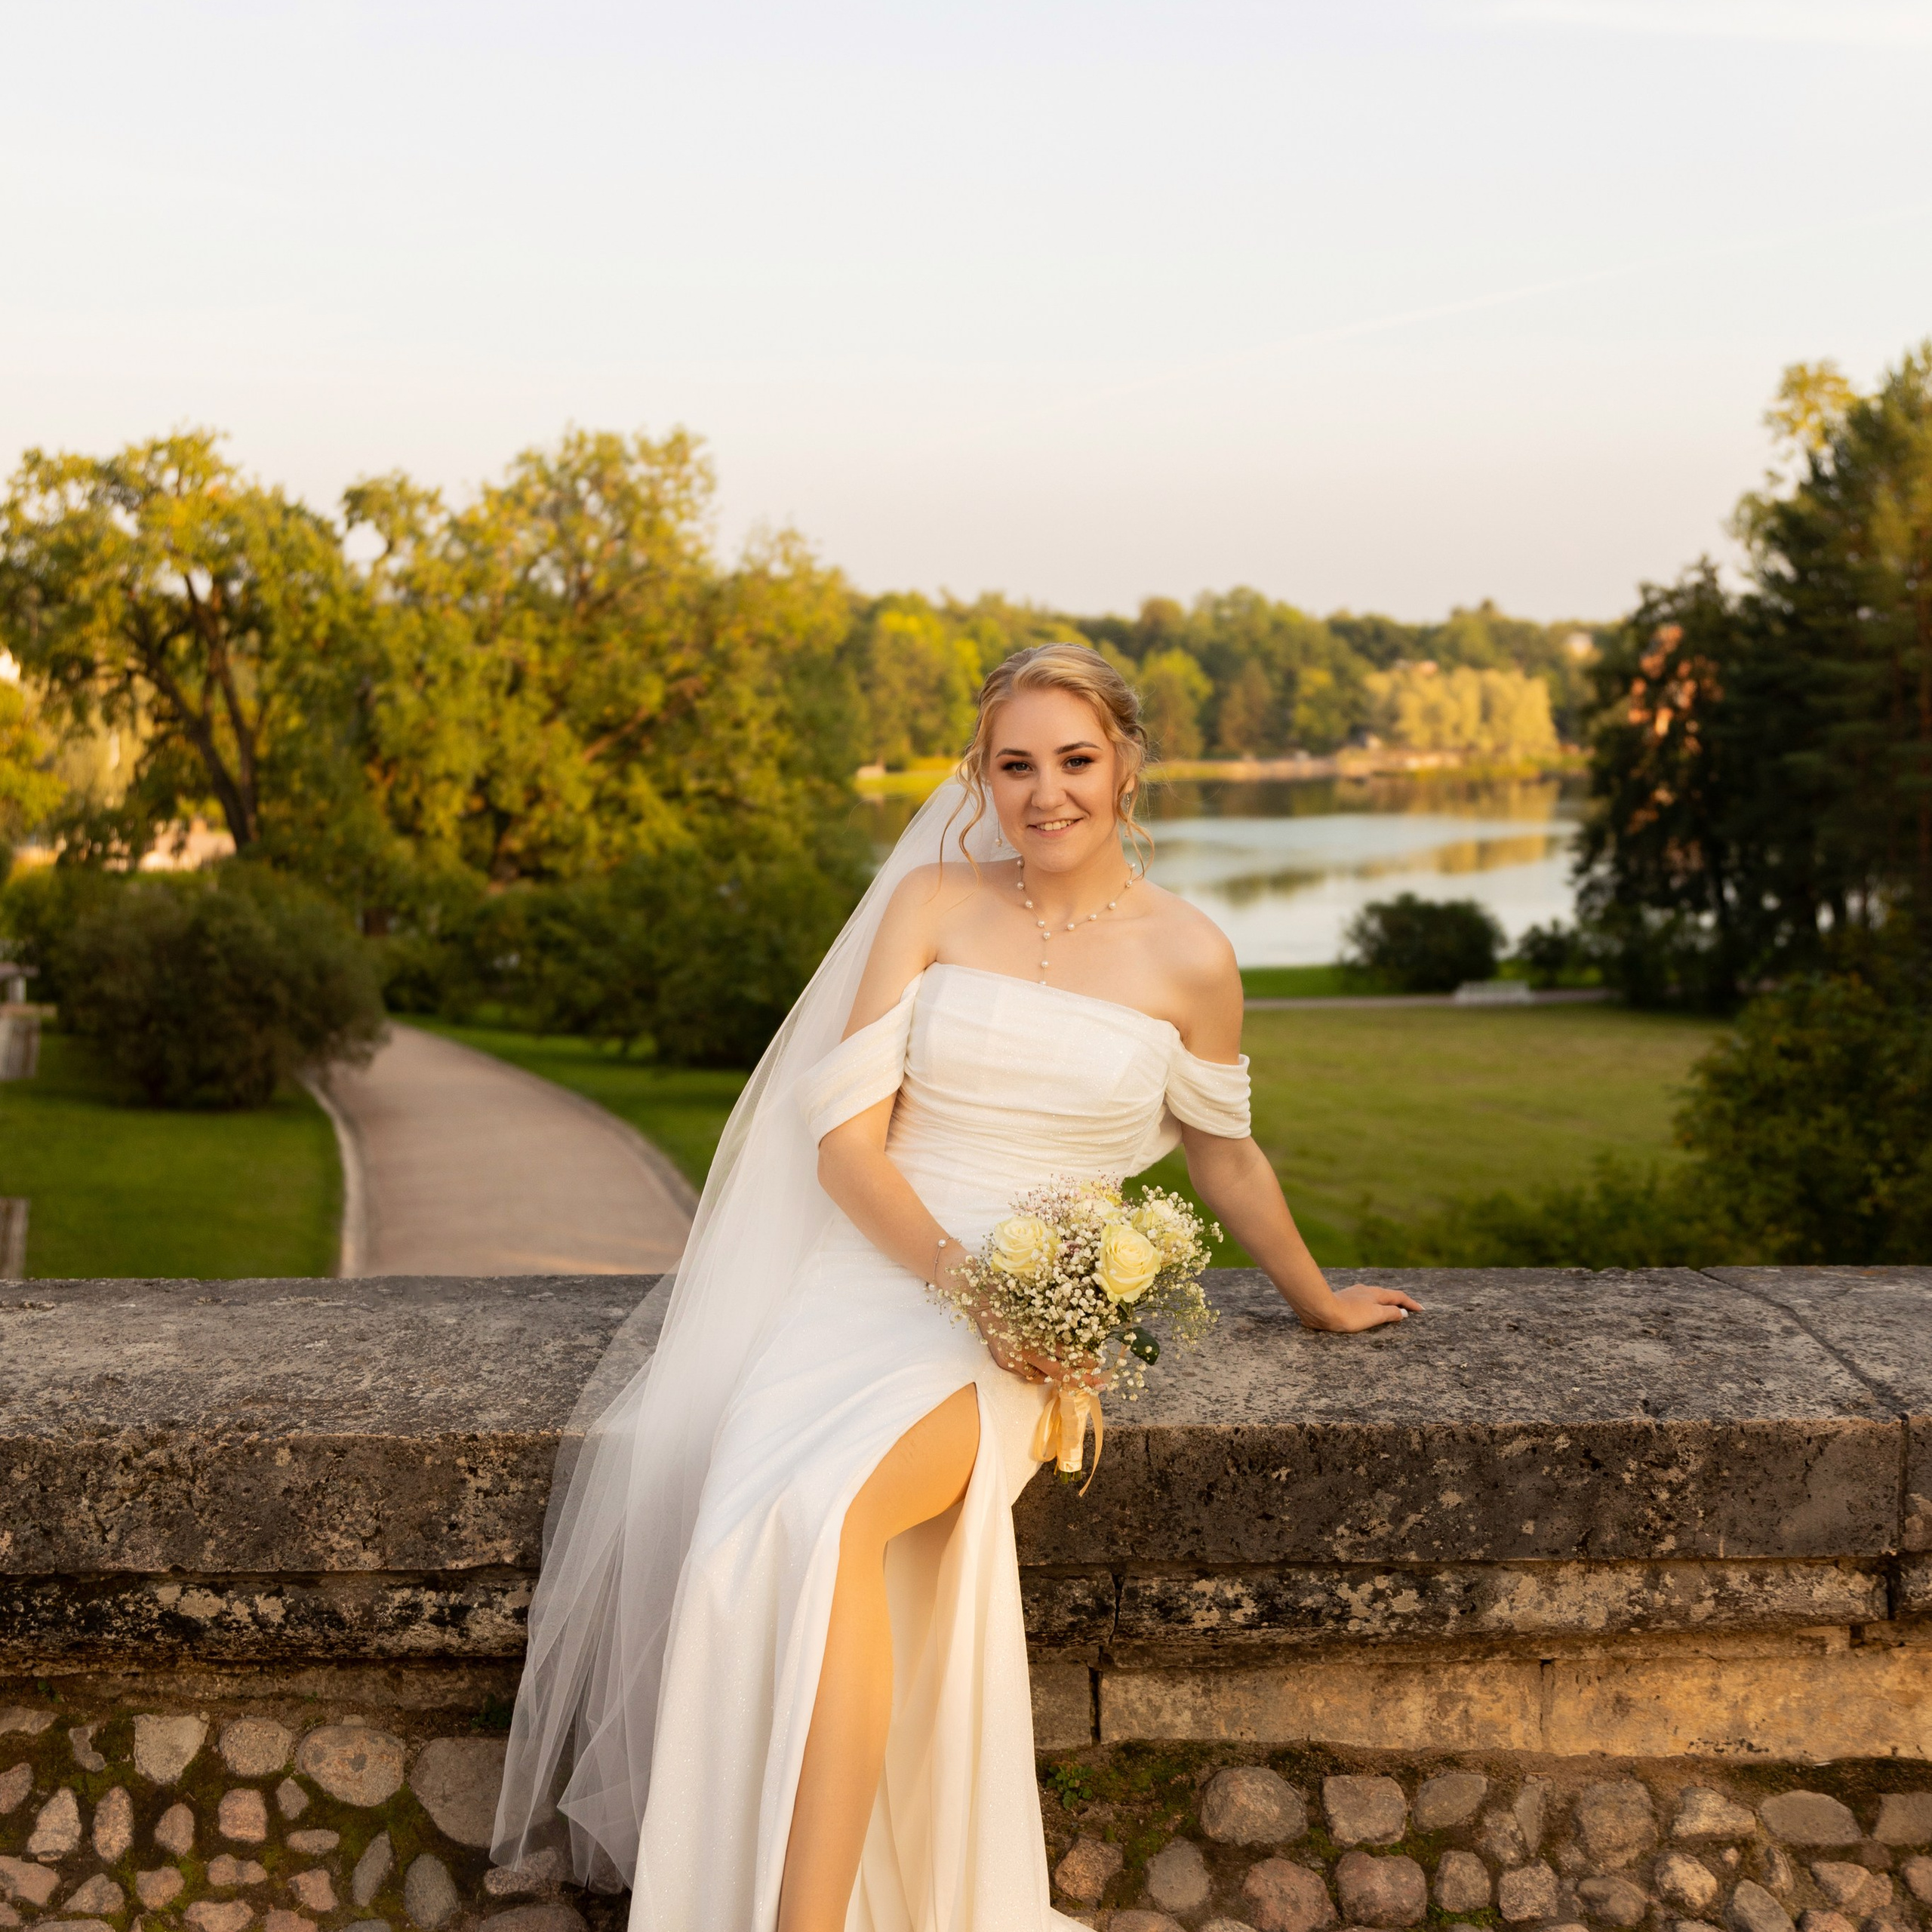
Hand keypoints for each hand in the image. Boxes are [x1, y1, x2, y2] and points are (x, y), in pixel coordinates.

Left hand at [1299, 1283, 1420, 1332]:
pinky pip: (1363, 1301)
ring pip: (1374, 1297)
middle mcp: (1366, 1290)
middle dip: (1398, 1301)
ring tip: (1389, 1309)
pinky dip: (1372, 1305)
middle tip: (1408, 1308)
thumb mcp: (1375, 1315)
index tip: (1421, 1310)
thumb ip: (1390, 1313)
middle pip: (1386, 1295)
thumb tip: (1402, 1312)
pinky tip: (1366, 1309)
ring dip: (1384, 1303)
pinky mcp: (1343, 1299)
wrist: (1321, 1310)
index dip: (1411, 1303)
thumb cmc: (1350, 1314)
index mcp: (1376, 1293)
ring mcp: (1354, 1293)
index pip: (1399, 1296)